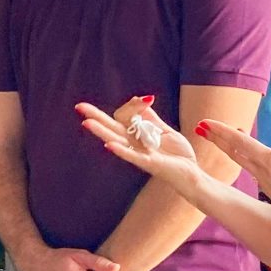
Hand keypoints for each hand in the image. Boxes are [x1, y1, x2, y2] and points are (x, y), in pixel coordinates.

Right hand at [76, 98, 204, 191]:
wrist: (192, 171)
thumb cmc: (177, 153)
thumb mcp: (165, 131)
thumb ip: (151, 118)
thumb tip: (140, 100)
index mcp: (136, 134)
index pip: (125, 116)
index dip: (132, 105)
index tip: (147, 99)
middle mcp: (133, 143)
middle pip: (111, 127)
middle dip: (96, 116)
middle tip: (79, 106)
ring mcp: (138, 153)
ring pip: (116, 140)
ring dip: (101, 132)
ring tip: (86, 123)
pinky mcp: (148, 163)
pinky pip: (131, 156)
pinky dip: (120, 150)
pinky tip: (109, 146)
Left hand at [193, 116, 270, 260]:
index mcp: (269, 164)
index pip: (241, 143)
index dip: (222, 131)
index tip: (204, 122)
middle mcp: (264, 172)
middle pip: (235, 151)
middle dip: (218, 138)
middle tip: (200, 126)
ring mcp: (268, 180)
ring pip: (244, 159)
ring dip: (233, 145)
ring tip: (224, 136)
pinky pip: (261, 165)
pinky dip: (261, 154)